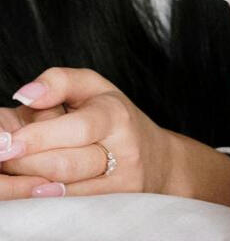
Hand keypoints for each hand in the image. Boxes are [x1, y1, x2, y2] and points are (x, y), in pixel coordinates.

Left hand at [2, 68, 174, 197]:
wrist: (157, 157)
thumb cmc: (114, 119)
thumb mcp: (93, 88)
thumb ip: (59, 82)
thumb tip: (26, 94)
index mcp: (114, 112)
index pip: (78, 127)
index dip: (39, 137)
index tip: (5, 144)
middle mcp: (124, 145)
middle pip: (67, 162)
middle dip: (26, 164)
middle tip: (2, 160)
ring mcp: (124, 177)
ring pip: (71, 185)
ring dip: (32, 184)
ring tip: (11, 178)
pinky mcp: (120, 200)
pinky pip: (81, 204)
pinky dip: (54, 201)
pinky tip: (36, 194)